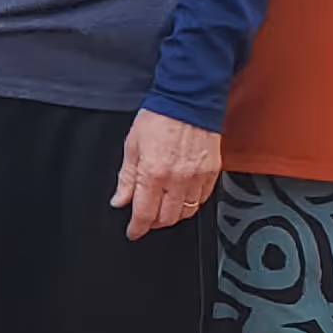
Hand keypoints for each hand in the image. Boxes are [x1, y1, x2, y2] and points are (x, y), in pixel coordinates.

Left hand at [113, 109, 220, 240]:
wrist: (188, 100)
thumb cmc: (159, 118)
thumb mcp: (132, 146)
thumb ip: (127, 178)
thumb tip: (120, 200)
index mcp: (153, 173)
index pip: (144, 213)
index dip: (137, 228)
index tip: (133, 232)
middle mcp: (177, 179)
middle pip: (167, 218)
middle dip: (153, 222)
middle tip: (146, 217)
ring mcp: (197, 177)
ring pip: (186, 212)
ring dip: (173, 215)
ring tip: (163, 207)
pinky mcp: (212, 172)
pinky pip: (202, 199)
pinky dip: (191, 204)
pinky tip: (181, 197)